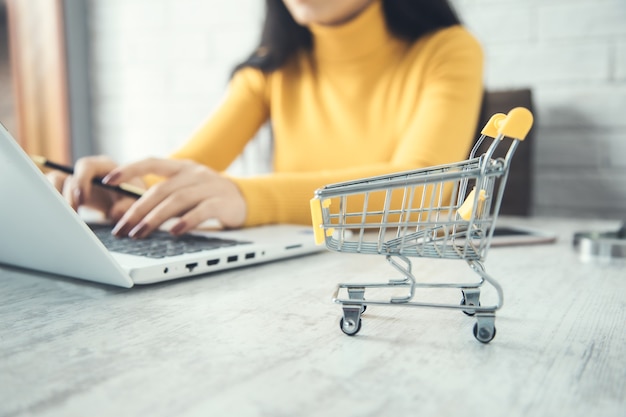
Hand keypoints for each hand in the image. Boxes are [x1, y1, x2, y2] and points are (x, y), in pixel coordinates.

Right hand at [46, 155, 137, 220]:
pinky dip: (54, 204)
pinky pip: (53, 193)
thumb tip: (114, 213)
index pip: (86, 166)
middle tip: (72, 215)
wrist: (125, 204)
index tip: (82, 200)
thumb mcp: (134, 201)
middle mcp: (86, 171)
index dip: (81, 181)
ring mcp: (75, 180)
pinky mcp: (68, 191)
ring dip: (57, 200)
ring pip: (55, 183)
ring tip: (67, 218)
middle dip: (67, 196)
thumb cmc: (132, 198)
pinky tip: (62, 217)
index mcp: (104, 166)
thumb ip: (128, 205)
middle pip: (66, 176)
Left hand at [102, 158, 246, 237]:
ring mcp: (210, 186)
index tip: (107, 180)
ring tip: (139, 234)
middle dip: (137, 210)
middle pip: (161, 189)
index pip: (151, 162)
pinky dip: (186, 221)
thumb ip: (162, 199)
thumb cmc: (208, 198)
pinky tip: (174, 232)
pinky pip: (202, 210)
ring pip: (178, 200)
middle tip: (121, 228)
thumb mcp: (185, 192)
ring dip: (155, 218)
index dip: (129, 169)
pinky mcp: (224, 202)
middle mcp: (194, 173)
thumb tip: (127, 213)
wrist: (246, 200)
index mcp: (181, 168)